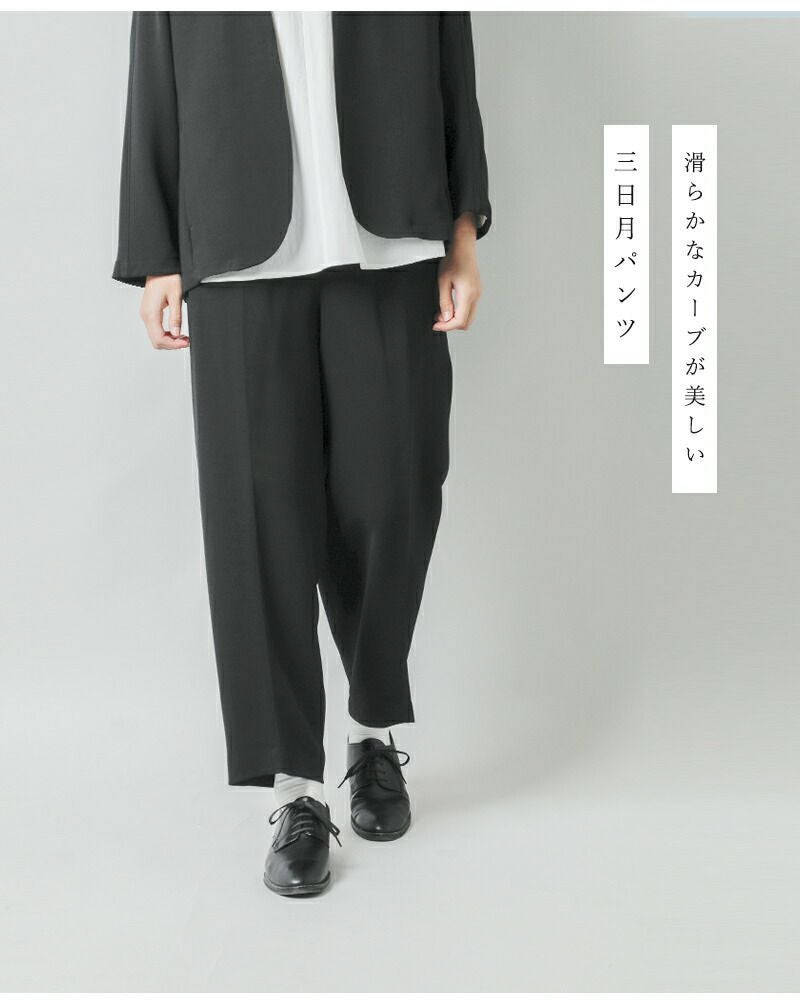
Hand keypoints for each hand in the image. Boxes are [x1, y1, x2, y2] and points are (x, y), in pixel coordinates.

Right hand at [139, 274, 187, 349]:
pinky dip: (166, 335)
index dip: (173, 345)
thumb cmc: (167, 277)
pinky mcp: (149, 313)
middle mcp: (145, 315)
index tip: (186, 343)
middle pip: (156, 341)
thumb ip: (176, 317)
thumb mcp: (176, 296)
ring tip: (184, 337)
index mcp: (151, 312)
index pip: (159, 338)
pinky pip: (156, 330)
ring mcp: (146, 314)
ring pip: (155, 337)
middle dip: (172, 345)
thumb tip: (177, 334)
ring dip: (169, 341)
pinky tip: (176, 332)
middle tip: (187, 341)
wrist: (159, 267)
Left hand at [433, 213, 481, 331]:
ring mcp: (477, 294)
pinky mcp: (476, 292)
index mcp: (467, 294)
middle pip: (466, 322)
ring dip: (455, 319)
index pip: (459, 320)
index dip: (446, 326)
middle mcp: (475, 296)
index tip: (435, 325)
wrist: (464, 248)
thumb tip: (445, 318)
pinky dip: (459, 312)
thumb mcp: (443, 282)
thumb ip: (444, 301)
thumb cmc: (453, 260)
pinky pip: (469, 309)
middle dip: (451, 325)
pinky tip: (449, 306)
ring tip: (441, 312)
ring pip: (468, 317)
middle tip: (437, 320)